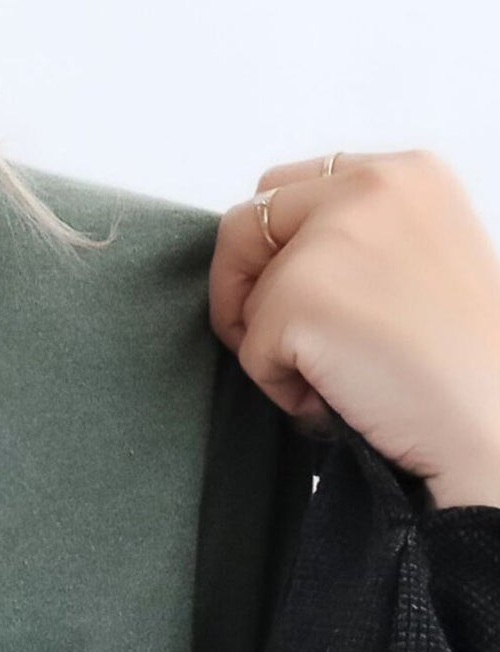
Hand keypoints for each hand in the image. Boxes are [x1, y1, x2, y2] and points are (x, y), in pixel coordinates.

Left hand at [210, 149, 499, 509]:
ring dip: (270, 349)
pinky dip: (281, 390)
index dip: (270, 250)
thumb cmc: (460, 361)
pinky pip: (250, 353)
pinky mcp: (300, 297)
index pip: (288, 187)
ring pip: (245, 295)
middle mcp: (369, 186)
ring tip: (339, 377)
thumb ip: (357, 239)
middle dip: (241, 288)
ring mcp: (330, 237)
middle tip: (276, 345)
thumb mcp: (421, 260)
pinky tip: (340, 397)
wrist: (492, 416)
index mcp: (405, 172)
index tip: (285, 299)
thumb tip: (276, 263)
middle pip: (246, 223)